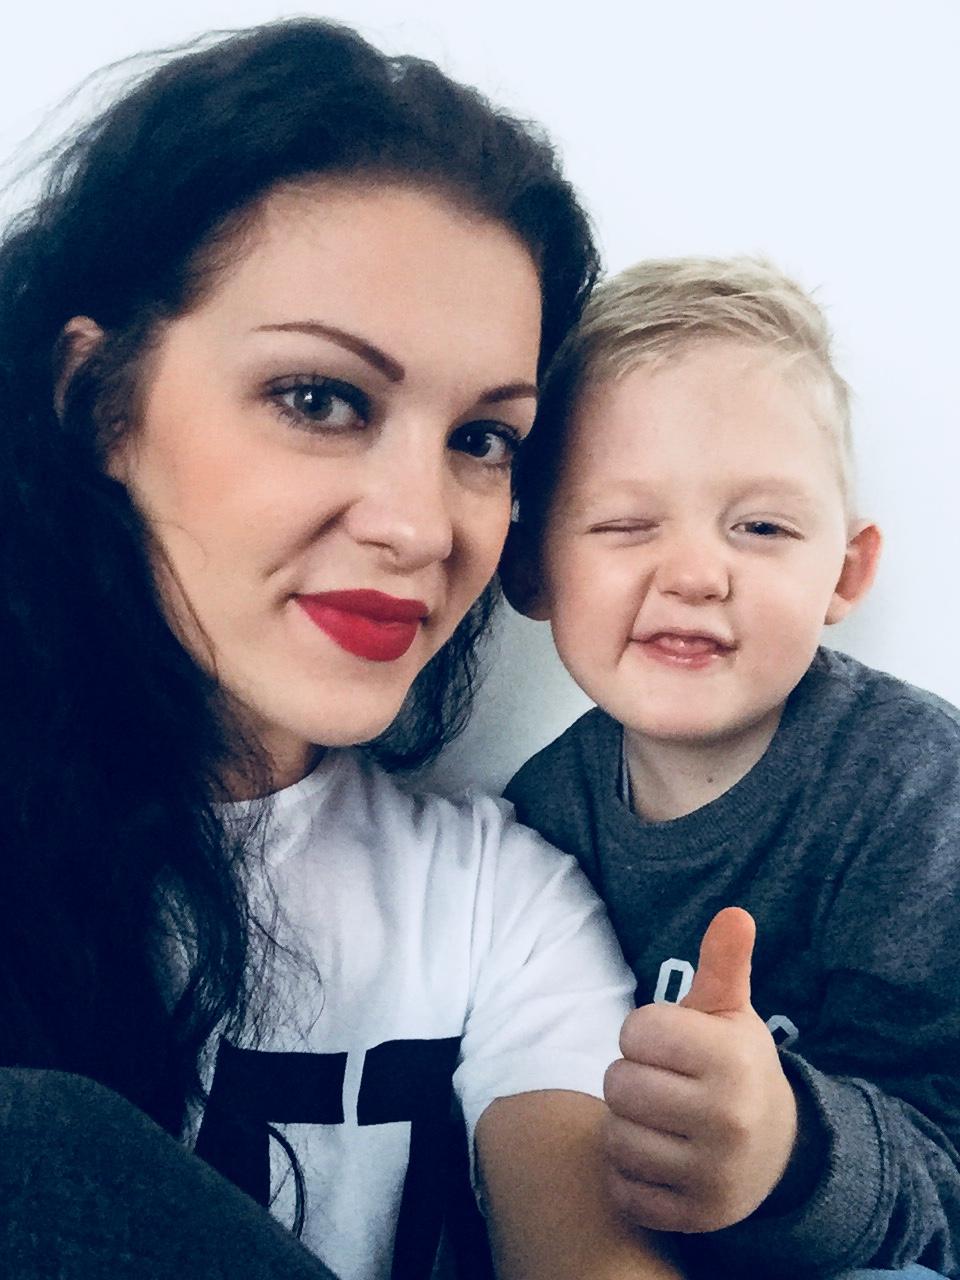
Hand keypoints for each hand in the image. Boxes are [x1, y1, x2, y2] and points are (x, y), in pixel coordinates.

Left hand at [603, 907, 797, 1232]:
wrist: (779, 1152)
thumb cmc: (736, 1066)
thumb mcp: (733, 1013)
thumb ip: (724, 963)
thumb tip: (735, 913)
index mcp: (732, 1059)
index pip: (636, 1032)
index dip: (643, 1033)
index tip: (667, 1042)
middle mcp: (728, 1119)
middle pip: (619, 1086)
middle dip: (631, 1079)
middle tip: (660, 1083)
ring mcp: (712, 1175)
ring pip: (615, 1139)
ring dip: (626, 1128)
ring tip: (657, 1119)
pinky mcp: (694, 1217)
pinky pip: (622, 1190)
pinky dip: (629, 1176)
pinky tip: (658, 1158)